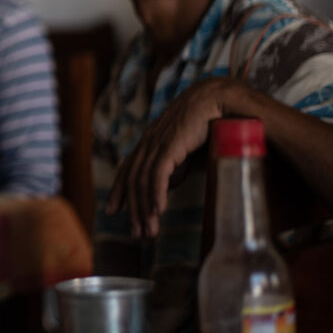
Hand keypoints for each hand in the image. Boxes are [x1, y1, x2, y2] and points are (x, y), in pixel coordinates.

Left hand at [106, 77, 238, 236]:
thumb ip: (175, 165)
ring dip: (145, 208)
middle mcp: (148, 142)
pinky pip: (157, 173)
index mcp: (150, 142)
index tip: (114, 211)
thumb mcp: (186, 149)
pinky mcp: (169, 144)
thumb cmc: (207, 122)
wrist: (218, 99)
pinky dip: (156, 194)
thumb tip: (168, 184)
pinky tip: (158, 211)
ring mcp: (157, 142)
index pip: (128, 170)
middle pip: (133, 180)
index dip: (119, 191)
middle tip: (137, 233)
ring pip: (143, 181)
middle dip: (134, 209)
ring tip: (149, 230)